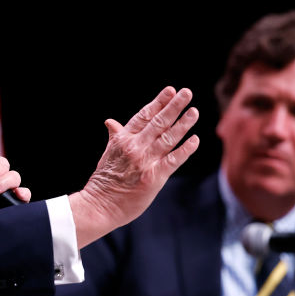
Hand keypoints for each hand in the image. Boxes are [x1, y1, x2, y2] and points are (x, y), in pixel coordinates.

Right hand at [69, 86, 198, 247]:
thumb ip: (115, 136)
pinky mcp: (153, 177)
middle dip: (174, 106)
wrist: (99, 205)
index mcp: (123, 139)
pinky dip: (185, 150)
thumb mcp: (108, 153)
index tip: (171, 90)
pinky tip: (195, 140)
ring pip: (168, 138)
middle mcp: (135, 146)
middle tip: (187, 92)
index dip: (158, 102)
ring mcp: (144, 161)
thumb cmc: (104, 181)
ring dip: (183, 124)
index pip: (144, 116)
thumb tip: (110, 122)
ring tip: (194, 111)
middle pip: (158, 122)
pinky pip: (172, 160)